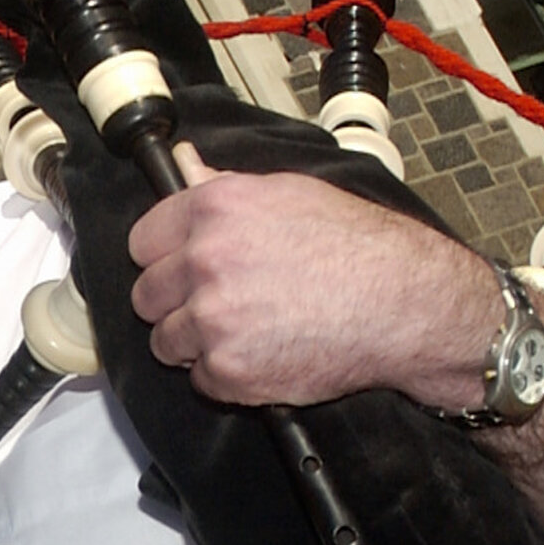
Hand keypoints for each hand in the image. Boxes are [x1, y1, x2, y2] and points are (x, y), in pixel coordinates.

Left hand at [123, 148, 496, 410]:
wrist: (402, 303)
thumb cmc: (357, 246)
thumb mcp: (289, 193)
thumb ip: (223, 186)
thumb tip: (185, 165)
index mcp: (214, 210)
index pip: (142, 243)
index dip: (163, 259)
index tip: (181, 269)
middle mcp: (205, 261)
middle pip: (147, 296)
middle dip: (177, 303)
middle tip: (221, 304)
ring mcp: (213, 319)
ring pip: (167, 342)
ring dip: (198, 343)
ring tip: (249, 330)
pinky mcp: (228, 370)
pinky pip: (201, 379)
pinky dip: (228, 376)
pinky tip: (266, 354)